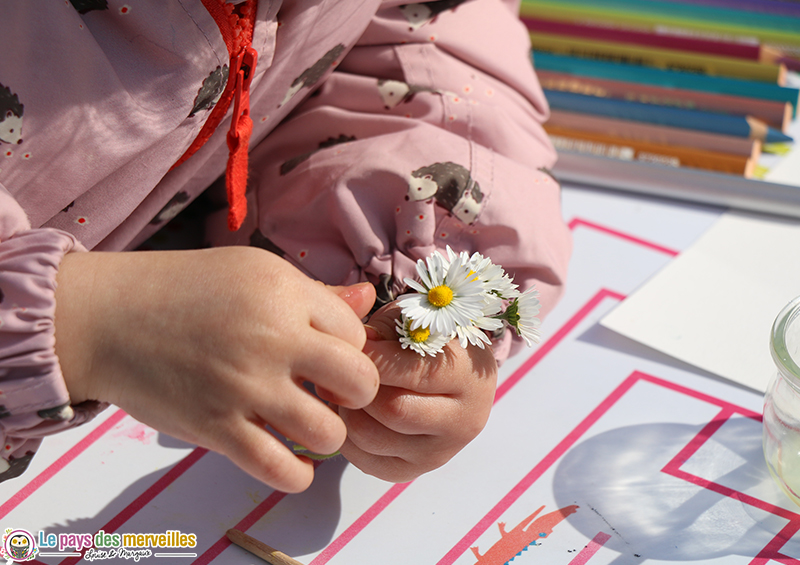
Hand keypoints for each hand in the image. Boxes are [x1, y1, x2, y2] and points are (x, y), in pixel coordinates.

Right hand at [54, 247, 379, 491]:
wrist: (108, 318)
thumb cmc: (184, 288)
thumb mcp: (254, 271)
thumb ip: (315, 293)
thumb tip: (369, 302)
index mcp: (285, 294)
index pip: (356, 334)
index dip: (349, 348)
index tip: (327, 355)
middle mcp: (273, 340)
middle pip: (361, 383)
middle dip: (357, 393)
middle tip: (333, 392)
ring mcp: (245, 388)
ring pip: (330, 433)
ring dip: (329, 434)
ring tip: (309, 423)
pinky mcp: (217, 429)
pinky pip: (282, 470)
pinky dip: (297, 474)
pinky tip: (292, 459)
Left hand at [336, 303, 497, 482]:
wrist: (449, 374)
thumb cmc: (427, 339)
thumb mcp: (411, 319)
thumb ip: (381, 324)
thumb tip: (352, 341)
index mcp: (469, 375)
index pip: (409, 371)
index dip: (370, 356)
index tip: (349, 343)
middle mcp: (464, 420)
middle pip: (391, 410)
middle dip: (358, 387)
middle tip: (341, 370)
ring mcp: (440, 452)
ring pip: (372, 438)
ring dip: (347, 411)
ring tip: (346, 388)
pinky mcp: (414, 471)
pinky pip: (365, 461)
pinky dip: (347, 437)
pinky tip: (352, 413)